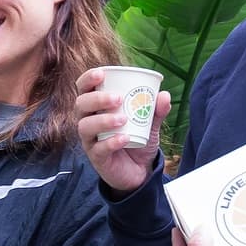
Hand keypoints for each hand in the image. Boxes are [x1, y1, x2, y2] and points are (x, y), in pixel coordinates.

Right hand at [74, 68, 172, 193]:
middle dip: (97, 99)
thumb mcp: (149, 124)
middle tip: (118, 98)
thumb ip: (156, 110)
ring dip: (103, 120)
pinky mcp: (97, 158)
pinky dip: (111, 142)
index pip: (83, 89)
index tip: (101, 73)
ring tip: (123, 119)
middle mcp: (89, 122)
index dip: (87, 79)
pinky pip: (98, 149)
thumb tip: (164, 95)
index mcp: (97, 108)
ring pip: (85, 126)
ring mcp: (91, 141)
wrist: (141, 171)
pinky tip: (125, 138)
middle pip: (80, 105)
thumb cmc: (137, 140)